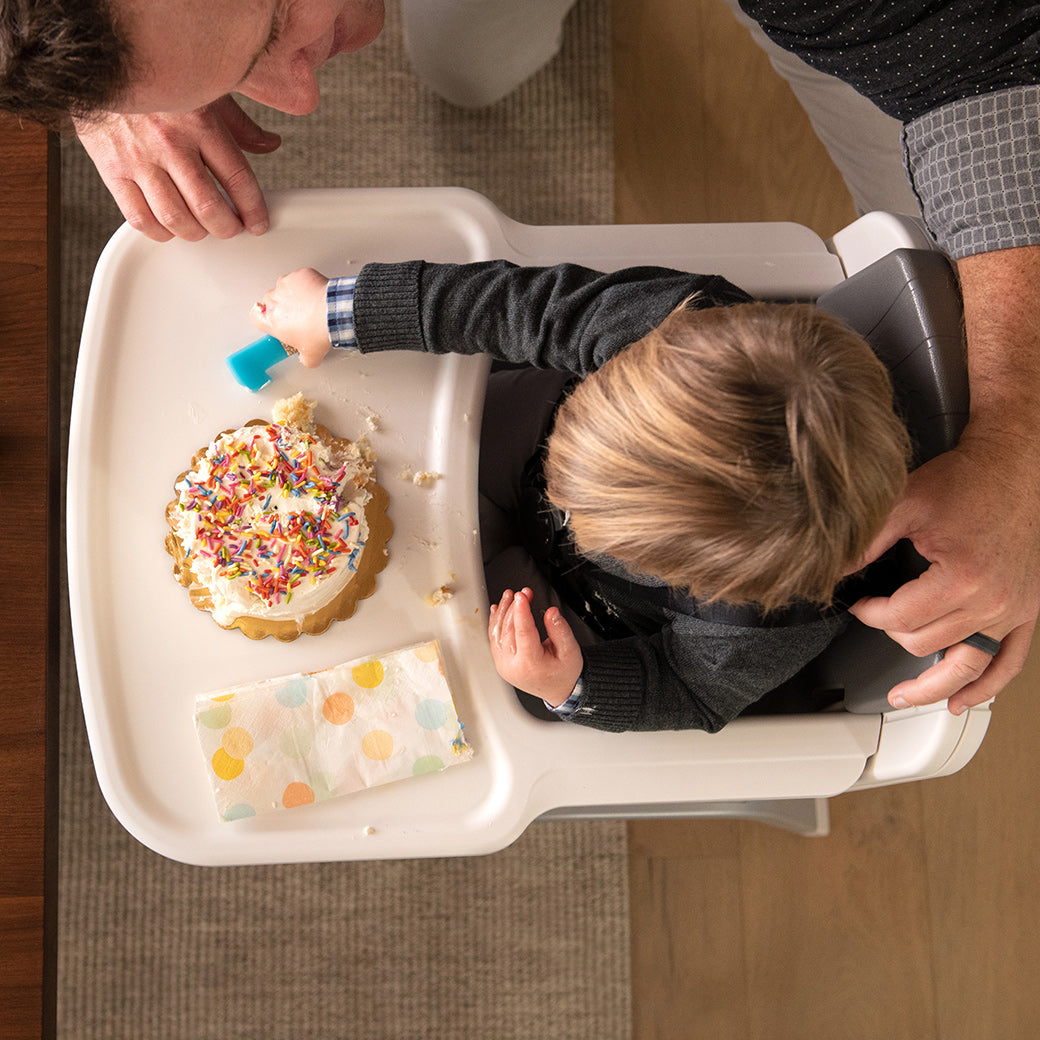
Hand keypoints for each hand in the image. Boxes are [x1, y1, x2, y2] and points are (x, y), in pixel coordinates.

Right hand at [74, 96, 280, 241]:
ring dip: (196, 233)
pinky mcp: (111, 169)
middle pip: (208, 208)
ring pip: (175, 219)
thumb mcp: (205, 91)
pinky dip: (160, 232)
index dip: (254, 210)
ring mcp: (138, 158)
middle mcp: (169, 142)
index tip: (258, 223)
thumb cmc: (157, 78)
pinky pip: (139, 218)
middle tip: (232, 228)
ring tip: (202, 228)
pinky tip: (169, 226)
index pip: (238, 179)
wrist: (96, 59)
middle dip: (227, 228)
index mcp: (199, 122)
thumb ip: (239, 124)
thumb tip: (270, 144)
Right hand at [251, 268, 332, 366]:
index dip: (263, 317)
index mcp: (272, 321)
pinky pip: (299, 278)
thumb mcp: (311, 357)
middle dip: (282, 306)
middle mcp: (274, 300)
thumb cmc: (320, 332)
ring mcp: (286, 285)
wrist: (335, 313)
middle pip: (271, 301)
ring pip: (284, 287)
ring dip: (294, 294)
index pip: (255, 316)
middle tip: (299, 314)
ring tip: (310, 304)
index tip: (272, 319)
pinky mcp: (299, 275)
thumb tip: (306, 359)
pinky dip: (306, 283)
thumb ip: (303, 359)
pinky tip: (316, 294)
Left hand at [488, 588, 582, 704]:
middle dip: (515, 607)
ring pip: (498, 633)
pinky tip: (498, 610)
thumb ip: (560, 630)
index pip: (523, 632)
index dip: (521, 611)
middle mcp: (513, 666)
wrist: (559, 690)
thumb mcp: (570, 651)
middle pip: (509, 630)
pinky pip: (494, 639)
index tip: (522, 595)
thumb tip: (551, 612)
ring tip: (509, 596)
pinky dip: (495, 622)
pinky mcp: (500, 662)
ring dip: (503, 612)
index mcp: (531, 664)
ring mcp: (504, 665)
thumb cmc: (564, 672)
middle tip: (524, 593)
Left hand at [850, 434, 1039, 714]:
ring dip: (931, 686)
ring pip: (964, 665)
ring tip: (903, 697)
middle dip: (891, 632)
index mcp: (962, 578)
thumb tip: (831, 569)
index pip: (900, 618)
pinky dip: (985, 687)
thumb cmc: (966, 481)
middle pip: (926, 643)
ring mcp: (1013, 610)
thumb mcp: (904, 504)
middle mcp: (992, 601)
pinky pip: (1009, 663)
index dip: (869, 613)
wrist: (1013, 467)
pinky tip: (961, 700)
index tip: (859, 603)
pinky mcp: (1027, 611)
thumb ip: (865, 541)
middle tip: (875, 617)